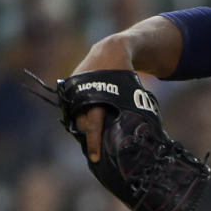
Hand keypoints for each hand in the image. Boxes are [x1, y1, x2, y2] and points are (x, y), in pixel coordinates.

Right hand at [71, 35, 133, 162]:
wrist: (110, 51)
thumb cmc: (125, 75)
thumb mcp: (131, 92)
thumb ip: (131, 109)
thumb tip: (141, 134)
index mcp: (98, 96)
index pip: (93, 125)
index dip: (93, 143)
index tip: (95, 158)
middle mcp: (81, 93)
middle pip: (82, 124)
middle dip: (89, 137)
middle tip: (98, 150)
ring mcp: (72, 89)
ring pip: (76, 117)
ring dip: (84, 128)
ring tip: (94, 138)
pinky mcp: (69, 87)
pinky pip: (72, 108)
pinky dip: (79, 116)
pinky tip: (88, 124)